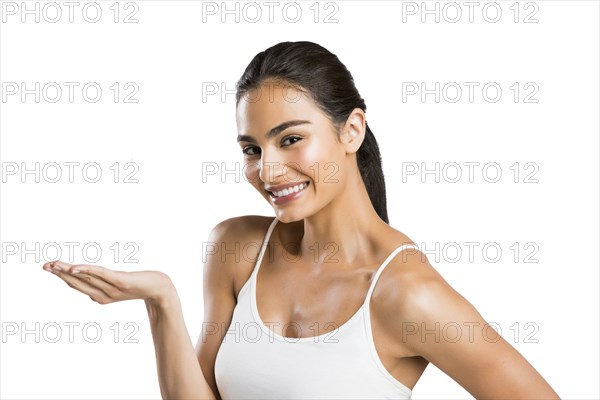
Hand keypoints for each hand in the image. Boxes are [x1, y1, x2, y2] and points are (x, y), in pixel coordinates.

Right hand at [42, 260, 174, 305]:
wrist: (163, 290)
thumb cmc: (143, 284)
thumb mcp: (121, 282)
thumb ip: (107, 280)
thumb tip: (92, 276)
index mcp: (101, 296)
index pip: (77, 285)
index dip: (62, 276)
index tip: (48, 267)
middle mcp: (104, 295)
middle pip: (77, 283)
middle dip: (60, 274)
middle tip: (44, 265)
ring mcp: (112, 289)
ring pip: (86, 278)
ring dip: (68, 271)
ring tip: (54, 264)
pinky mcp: (122, 282)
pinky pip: (101, 275)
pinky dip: (87, 271)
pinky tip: (74, 268)